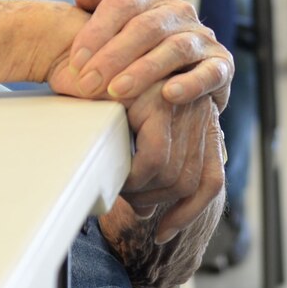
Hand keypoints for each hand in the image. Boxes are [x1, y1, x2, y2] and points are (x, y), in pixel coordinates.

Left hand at [46, 0, 230, 107]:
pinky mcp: (221, 66)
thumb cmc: (135, 48)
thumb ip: (96, 2)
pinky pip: (210, 72)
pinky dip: (191, 84)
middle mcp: (181, 10)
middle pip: (146, 26)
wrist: (176, 75)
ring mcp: (203, 37)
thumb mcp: (111, 23)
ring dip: (144, 71)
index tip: (75, 62)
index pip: (122, 3)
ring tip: (116, 92)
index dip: (96, 32)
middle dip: (113, 57)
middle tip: (88, 84)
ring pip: (175, 49)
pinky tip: (168, 95)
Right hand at [98, 78, 225, 250]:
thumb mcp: (128, 132)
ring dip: (142, 193)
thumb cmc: (97, 96)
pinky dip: (135, 177)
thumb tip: (148, 209)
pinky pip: (155, 158)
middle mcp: (198, 110)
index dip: (190, 211)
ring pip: (174, 174)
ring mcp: (182, 104)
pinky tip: (117, 177)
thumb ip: (146, 162)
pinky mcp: (158, 100)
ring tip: (117, 189)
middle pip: (190, 181)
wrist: (76, 55)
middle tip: (127, 205)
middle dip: (157, 203)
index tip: (164, 233)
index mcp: (198, 119)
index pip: (210, 178)